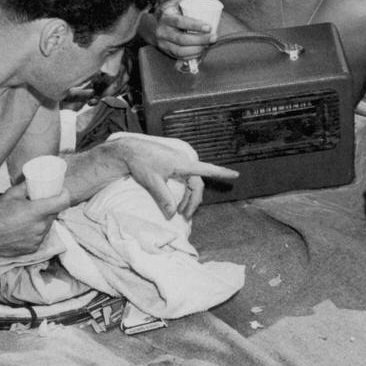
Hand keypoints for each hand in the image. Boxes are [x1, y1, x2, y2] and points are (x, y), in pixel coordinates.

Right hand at [0, 183, 68, 256]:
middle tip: (41, 204)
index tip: (62, 191)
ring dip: (42, 221)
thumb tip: (34, 179)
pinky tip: (24, 229)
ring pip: (47, 226)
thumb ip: (26, 186)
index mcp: (37, 211)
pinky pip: (39, 237)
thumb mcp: (11, 194)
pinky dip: (35, 233)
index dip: (65, 195)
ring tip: (29, 217)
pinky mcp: (32, 248)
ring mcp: (37, 239)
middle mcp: (40, 226)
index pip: (63, 202)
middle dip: (50, 208)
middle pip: (54, 214)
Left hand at [111, 135, 236, 217]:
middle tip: (185, 216)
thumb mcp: (152, 182)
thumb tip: (171, 215)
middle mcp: (184, 162)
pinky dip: (183, 191)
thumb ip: (164, 198)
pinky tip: (176, 200)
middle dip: (194, 201)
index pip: (207, 169)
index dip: (222, 173)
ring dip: (187, 197)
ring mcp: (178, 162)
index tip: (235, 174)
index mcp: (182, 164)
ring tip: (179, 211)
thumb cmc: (141, 163)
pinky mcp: (172, 164)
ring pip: (190, 183)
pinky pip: (184, 179)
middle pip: (197, 184)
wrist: (129, 150)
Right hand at [154, 0, 215, 60]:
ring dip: (197, 49)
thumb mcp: (177, 1)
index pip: (179, 22)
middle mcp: (162, 31)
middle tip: (213, 37)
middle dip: (200, 40)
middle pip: (181, 39)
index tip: (209, 27)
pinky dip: (192, 56)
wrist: (158, 24)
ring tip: (208, 45)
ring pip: (181, 50)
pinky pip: (180, 57)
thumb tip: (202, 2)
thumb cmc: (174, 11)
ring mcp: (163, 43)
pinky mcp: (166, 51)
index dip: (195, 25)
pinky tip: (201, 51)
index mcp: (166, 17)